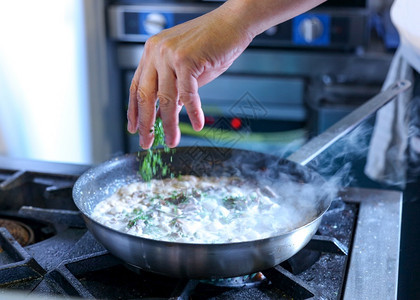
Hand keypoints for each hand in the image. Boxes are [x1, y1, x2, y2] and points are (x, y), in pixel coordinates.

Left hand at [127, 4, 252, 148]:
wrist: (232, 23)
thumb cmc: (212, 43)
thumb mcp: (186, 67)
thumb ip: (174, 87)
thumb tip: (167, 112)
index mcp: (152, 52)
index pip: (136, 86)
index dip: (134, 110)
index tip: (135, 127)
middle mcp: (156, 52)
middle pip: (146, 95)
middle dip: (146, 123)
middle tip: (146, 142)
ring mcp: (169, 55)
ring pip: (166, 99)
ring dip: (170, 125)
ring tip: (172, 140)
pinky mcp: (186, 59)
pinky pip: (187, 94)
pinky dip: (194, 112)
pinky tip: (197, 124)